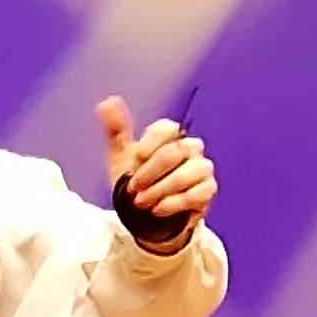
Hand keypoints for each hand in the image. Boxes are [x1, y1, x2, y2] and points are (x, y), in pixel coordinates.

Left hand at [97, 97, 214, 245]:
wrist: (145, 214)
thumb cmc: (135, 180)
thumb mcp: (121, 157)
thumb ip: (116, 131)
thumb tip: (107, 103)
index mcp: (169, 135)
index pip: (165, 129)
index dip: (148, 145)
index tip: (135, 160)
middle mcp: (190, 147)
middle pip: (174, 152)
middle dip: (150, 173)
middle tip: (133, 189)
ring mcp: (201, 168)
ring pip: (188, 173)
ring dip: (161, 190)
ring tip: (142, 203)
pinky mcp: (208, 189)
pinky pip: (198, 192)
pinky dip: (175, 203)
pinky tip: (158, 209)